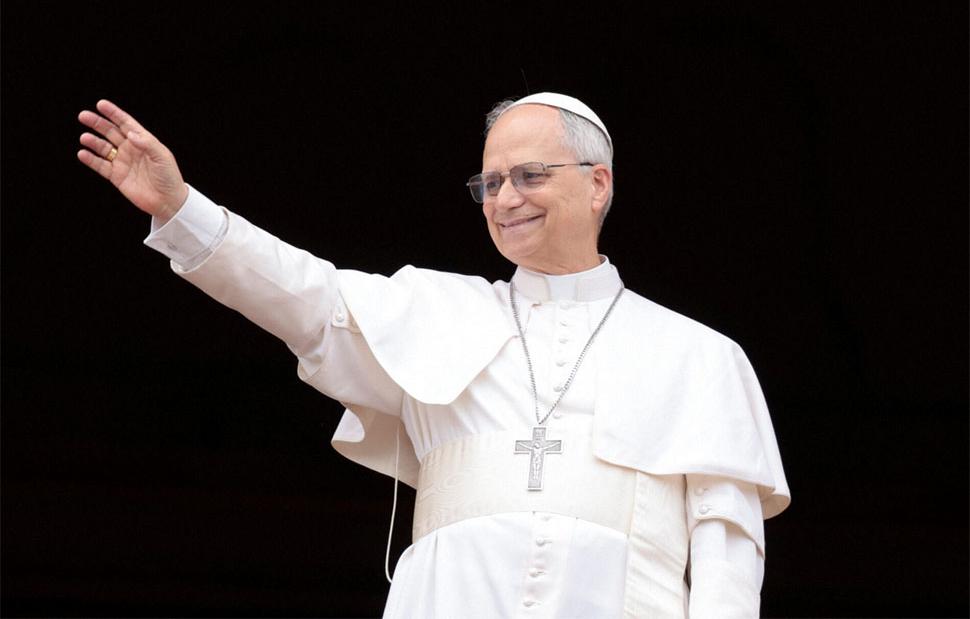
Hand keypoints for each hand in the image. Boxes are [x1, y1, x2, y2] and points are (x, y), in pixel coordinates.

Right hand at [78, 99, 188, 221]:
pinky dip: (91, 159)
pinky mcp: (117, 176)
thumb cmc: (169, 177)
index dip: (113, 113)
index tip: (101, 104)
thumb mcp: (162, 157)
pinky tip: (83, 154)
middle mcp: (131, 149)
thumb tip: (130, 133)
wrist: (168, 201)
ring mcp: (123, 162)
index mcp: (143, 141)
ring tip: (84, 138)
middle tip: (83, 116)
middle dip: (97, 123)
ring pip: (103, 148)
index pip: (126, 123)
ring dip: (93, 142)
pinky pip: (101, 166)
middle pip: (111, 132)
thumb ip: (147, 143)